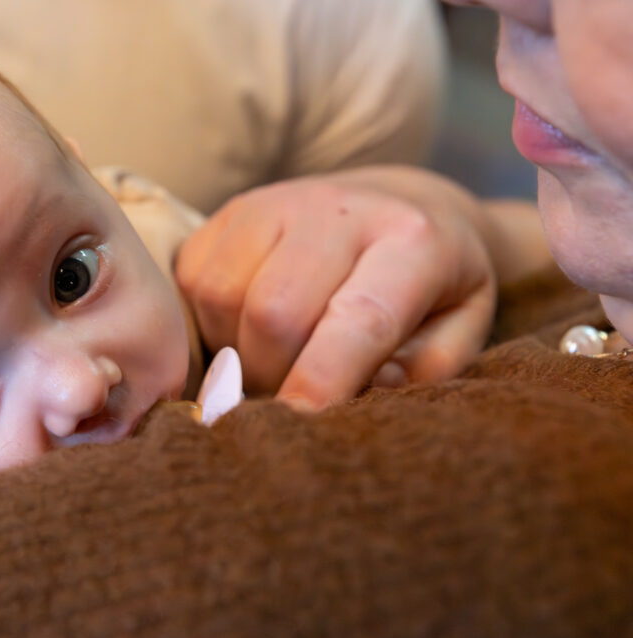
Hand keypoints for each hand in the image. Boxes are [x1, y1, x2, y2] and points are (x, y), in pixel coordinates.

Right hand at [175, 166, 497, 409]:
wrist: (400, 202)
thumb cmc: (431, 284)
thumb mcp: (457, 331)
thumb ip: (419, 372)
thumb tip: (355, 394)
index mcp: (412, 241)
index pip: (357, 318)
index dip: (322, 379)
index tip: (297, 421)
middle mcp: (340, 209)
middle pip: (273, 312)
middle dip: (271, 374)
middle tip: (291, 393)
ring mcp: (278, 201)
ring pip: (223, 298)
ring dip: (236, 349)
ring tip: (272, 355)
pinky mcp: (232, 209)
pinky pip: (193, 280)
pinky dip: (211, 321)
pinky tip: (246, 323)